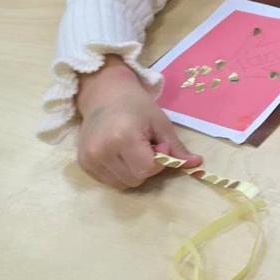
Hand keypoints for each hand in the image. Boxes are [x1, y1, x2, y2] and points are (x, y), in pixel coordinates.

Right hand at [76, 57, 201, 188]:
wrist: (105, 95)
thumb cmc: (137, 107)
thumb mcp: (161, 123)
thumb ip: (176, 147)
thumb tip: (197, 164)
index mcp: (123, 137)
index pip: (148, 169)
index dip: (159, 160)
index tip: (158, 144)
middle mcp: (102, 151)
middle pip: (135, 179)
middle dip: (147, 167)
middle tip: (145, 146)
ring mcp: (89, 159)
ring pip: (122, 184)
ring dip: (133, 172)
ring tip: (132, 150)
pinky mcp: (83, 164)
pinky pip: (109, 181)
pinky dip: (119, 173)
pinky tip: (119, 154)